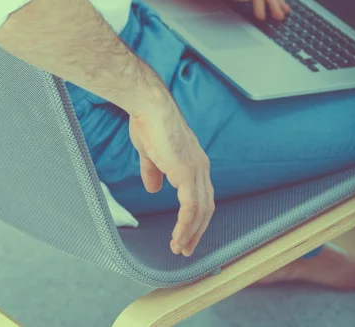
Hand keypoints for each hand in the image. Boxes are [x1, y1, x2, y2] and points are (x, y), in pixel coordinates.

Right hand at [128, 95, 213, 256]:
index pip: (201, 195)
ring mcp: (196, 170)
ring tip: (179, 248)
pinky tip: (177, 237)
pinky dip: (185, 226)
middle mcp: (201, 167)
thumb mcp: (150, 153)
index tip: (184, 232)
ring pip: (200, 211)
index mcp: (194, 161)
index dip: (194, 216)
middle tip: (185, 248)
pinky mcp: (187, 173)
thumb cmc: (148, 122)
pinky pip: (190, 208)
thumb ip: (154, 172)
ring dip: (191, 233)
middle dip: (197, 230)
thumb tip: (154, 189)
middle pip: (206, 207)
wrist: (149, 106)